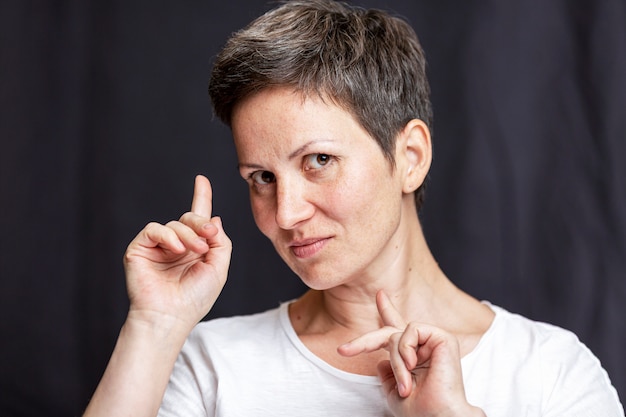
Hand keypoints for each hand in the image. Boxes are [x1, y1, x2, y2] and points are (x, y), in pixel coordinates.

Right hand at [123, 175, 231, 330]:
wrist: (170, 316)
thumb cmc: (195, 298)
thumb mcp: (218, 267)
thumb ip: (221, 241)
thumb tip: (214, 217)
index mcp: (195, 248)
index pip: (198, 218)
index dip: (201, 197)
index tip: (201, 179)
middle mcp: (176, 245)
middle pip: (190, 218)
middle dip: (201, 223)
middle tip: (209, 236)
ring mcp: (157, 247)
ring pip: (175, 223)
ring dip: (189, 234)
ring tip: (194, 251)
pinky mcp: (140, 249)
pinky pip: (154, 229)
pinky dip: (168, 235)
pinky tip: (177, 249)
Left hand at [338, 291, 484, 416]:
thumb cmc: (419, 410)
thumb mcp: (393, 392)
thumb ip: (387, 373)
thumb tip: (380, 360)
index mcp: (413, 357)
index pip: (397, 330)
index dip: (388, 311)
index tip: (379, 295)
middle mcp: (423, 346)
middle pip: (390, 330)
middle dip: (365, 341)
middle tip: (345, 350)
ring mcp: (433, 340)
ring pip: (396, 335)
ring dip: (396, 360)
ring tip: (406, 382)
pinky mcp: (442, 337)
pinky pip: (411, 330)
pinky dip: (405, 349)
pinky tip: (414, 364)